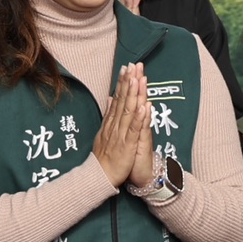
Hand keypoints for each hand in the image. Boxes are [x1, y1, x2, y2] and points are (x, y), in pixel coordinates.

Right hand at [95, 64, 158, 189]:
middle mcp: (115, 125)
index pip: (117, 98)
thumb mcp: (104, 132)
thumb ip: (108, 114)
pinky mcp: (127, 145)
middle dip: (128, 82)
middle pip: (122, 100)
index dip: (122, 82)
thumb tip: (109, 98)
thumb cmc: (104, 156)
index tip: (127, 68)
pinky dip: (139, 118)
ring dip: (133, 95)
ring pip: (128, 111)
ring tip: (138, 78)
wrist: (99, 176)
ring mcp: (120, 134)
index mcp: (111, 122)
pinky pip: (134, 130)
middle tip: (133, 65)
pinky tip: (142, 106)